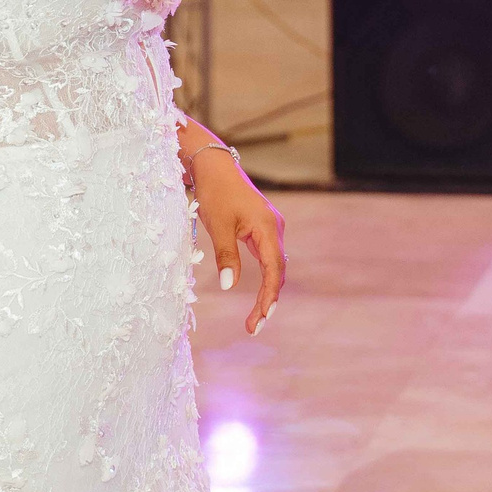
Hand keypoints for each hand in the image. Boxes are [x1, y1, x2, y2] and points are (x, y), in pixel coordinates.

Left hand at [190, 145, 284, 334]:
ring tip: (256, 317)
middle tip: (254, 326)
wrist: (214, 166)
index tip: (259, 319)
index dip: (268, 297)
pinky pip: (268, 257)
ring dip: (267, 291)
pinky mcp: (262, 227)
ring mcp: (270, 227)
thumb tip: (230, 287)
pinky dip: (265, 277)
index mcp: (268, 228)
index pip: (274, 270)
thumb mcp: (218, 226)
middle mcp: (275, 228)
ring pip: (275, 265)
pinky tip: (259, 294)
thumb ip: (226, 257)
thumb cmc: (215, 192)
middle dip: (268, 300)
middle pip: (278, 271)